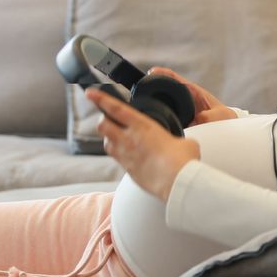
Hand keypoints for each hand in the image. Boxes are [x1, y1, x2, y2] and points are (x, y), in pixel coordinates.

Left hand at [86, 87, 200, 201]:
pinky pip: (117, 159)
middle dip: (104, 120)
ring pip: (106, 143)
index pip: (116, 109)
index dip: (101, 99)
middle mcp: (129, 140)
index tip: (91, 93)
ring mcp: (126, 156)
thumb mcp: (184, 141)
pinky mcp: (128, 170)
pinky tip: (130, 155)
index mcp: (143, 126)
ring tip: (119, 137)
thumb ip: (177, 138)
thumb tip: (180, 144)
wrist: (177, 182)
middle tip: (110, 118)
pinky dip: (120, 155)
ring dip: (110, 138)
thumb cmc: (181, 160)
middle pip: (103, 125)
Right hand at [147, 67, 237, 125]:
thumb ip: (209, 116)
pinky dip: (160, 118)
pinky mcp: (180, 122)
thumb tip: (197, 120)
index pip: (177, 80)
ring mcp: (182, 110)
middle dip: (154, 86)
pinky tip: (151, 121)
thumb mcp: (220, 116)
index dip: (165, 74)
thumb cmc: (226, 120)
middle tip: (141, 84)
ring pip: (165, 104)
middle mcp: (186, 100)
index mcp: (195, 93)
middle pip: (167, 90)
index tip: (153, 71)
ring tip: (142, 99)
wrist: (228, 133)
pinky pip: (167, 117)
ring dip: (155, 102)